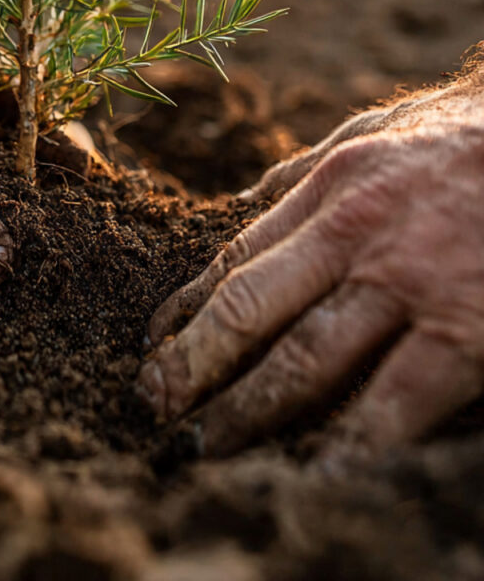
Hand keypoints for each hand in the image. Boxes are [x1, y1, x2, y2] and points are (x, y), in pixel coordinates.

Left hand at [138, 74, 483, 461]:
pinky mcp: (467, 330)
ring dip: (248, 408)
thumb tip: (252, 196)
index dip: (187, 308)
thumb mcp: (376, 132)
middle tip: (151, 404)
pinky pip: (399, 399)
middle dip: (192, 364)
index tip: (153, 343)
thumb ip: (310, 167)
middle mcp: (353, 236)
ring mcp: (407, 284)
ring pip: (304, 359)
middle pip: (248, 311)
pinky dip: (354, 443)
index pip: (236, 259)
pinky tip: (319, 470)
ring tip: (208, 446)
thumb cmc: (467, 136)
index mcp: (329, 189)